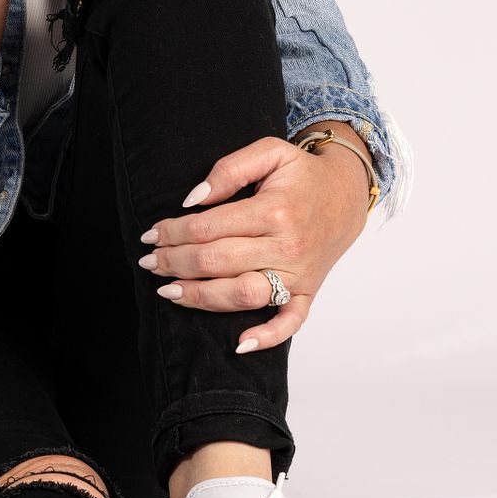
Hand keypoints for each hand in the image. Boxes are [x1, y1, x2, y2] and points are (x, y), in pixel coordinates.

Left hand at [137, 136, 369, 351]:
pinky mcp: (308, 293)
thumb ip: (229, 170)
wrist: (347, 193)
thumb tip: (192, 200)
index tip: (151, 235)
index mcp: (273, 211)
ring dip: (199, 297)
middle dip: (173, 263)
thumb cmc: (303, 174)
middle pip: (215, 262)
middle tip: (149, 262)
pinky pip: (289, 323)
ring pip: (241, 295)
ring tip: (168, 292)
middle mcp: (287, 246)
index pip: (207, 228)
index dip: (172, 232)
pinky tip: (238, 345)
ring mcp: (298, 274)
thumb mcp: (270, 152)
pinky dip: (266, 337)